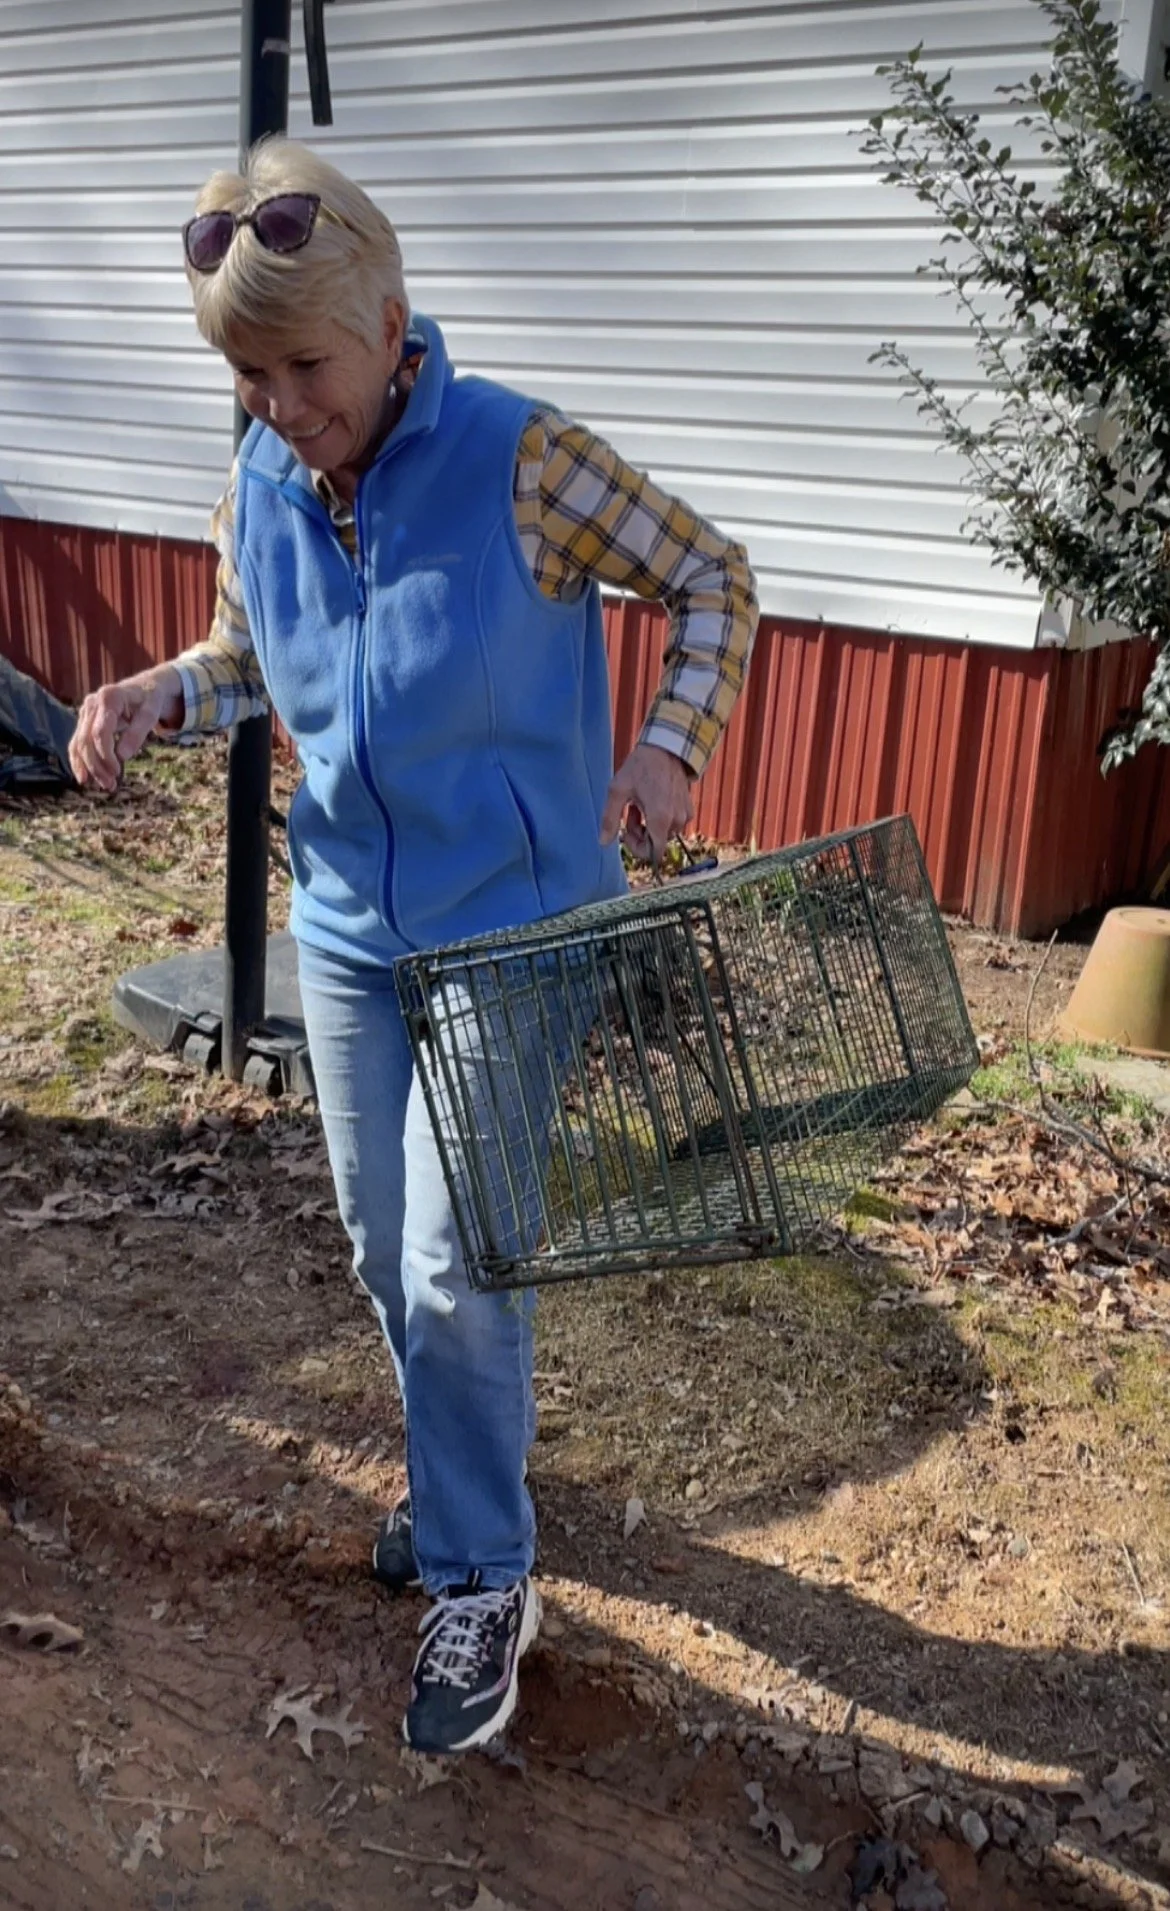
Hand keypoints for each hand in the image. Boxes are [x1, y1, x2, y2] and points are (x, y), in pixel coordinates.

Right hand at [69, 667, 182, 793]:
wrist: (143, 688)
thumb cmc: (149, 699)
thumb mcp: (151, 713)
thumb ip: (138, 732)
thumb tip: (123, 756)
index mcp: (109, 697)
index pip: (100, 732)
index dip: (106, 755)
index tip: (117, 772)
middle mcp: (92, 703)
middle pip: (86, 740)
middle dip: (96, 765)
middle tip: (110, 786)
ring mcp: (85, 712)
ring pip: (79, 743)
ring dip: (88, 767)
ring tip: (104, 785)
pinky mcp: (84, 721)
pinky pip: (76, 743)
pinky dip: (79, 761)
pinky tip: (85, 778)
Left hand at [600, 742, 694, 864]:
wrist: (665, 747)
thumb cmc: (640, 767)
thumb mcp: (618, 790)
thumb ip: (609, 819)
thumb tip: (603, 843)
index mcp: (659, 819)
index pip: (654, 853)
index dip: (637, 849)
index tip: (626, 834)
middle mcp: (676, 820)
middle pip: (656, 843)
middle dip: (640, 833)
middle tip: (629, 813)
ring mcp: (684, 814)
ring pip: (664, 834)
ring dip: (649, 826)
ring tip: (639, 805)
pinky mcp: (688, 808)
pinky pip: (673, 824)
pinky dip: (661, 819)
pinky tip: (652, 801)